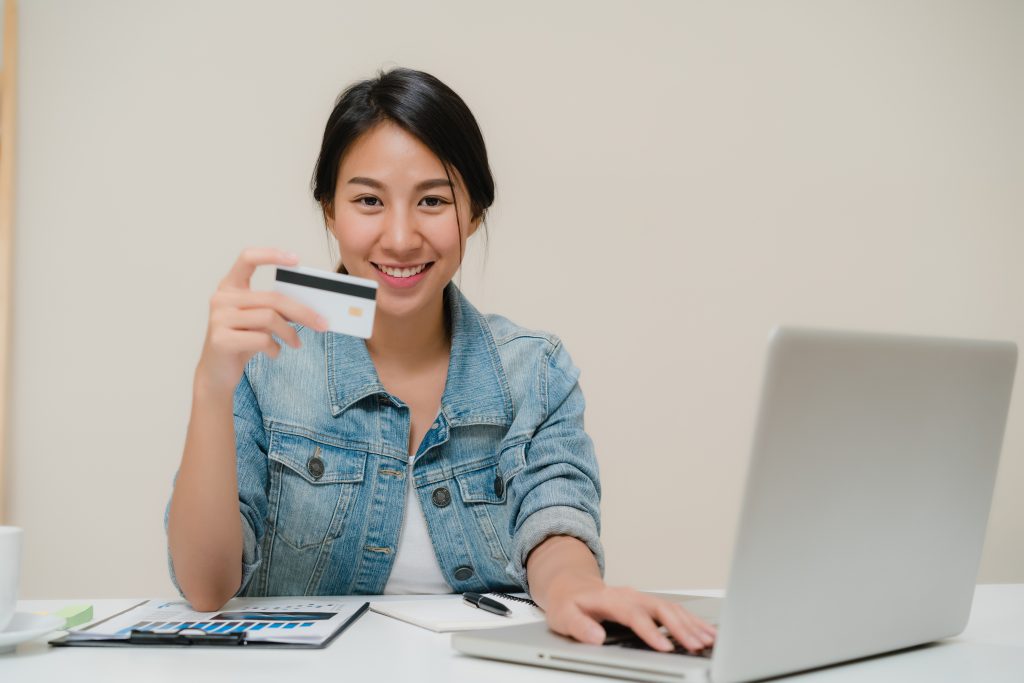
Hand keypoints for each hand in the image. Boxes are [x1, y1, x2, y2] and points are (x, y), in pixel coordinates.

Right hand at [196, 247, 327, 393]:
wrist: (216, 373)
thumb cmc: (241, 341)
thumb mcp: (257, 320)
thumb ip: (275, 308)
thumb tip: (311, 307)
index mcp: (229, 287)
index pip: (247, 258)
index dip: (271, 255)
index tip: (295, 260)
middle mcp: (221, 299)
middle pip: (272, 298)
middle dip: (302, 312)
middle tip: (322, 323)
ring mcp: (219, 319)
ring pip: (270, 318)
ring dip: (290, 333)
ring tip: (296, 343)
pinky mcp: (221, 340)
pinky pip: (262, 339)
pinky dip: (275, 348)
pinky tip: (274, 353)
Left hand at [542, 574, 716, 652]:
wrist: (572, 588)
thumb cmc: (569, 604)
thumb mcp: (564, 616)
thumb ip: (580, 626)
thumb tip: (596, 636)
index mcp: (611, 598)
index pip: (635, 615)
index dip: (651, 631)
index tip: (665, 647)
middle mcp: (630, 595)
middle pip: (660, 609)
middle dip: (681, 628)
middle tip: (696, 645)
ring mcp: (641, 598)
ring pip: (672, 609)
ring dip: (691, 624)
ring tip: (708, 641)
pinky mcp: (649, 604)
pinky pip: (674, 610)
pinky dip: (692, 621)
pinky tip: (706, 632)